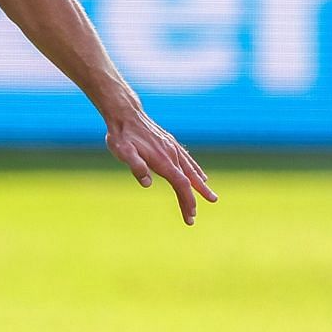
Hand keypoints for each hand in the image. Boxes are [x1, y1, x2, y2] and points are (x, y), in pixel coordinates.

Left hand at [105, 109, 217, 224]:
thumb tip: (147, 183)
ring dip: (200, 186)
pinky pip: (187, 160)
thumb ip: (136, 166)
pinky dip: (196, 170)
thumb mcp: (122, 152)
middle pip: (188, 181)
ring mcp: (172, 148)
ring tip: (210, 197)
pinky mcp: (170, 144)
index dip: (187, 201)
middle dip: (193, 199)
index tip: (190, 216)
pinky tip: (201, 176)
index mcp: (163, 160)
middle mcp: (172, 155)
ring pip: (191, 170)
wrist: (125, 114)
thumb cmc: (121, 135)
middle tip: (194, 217)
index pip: (181, 185)